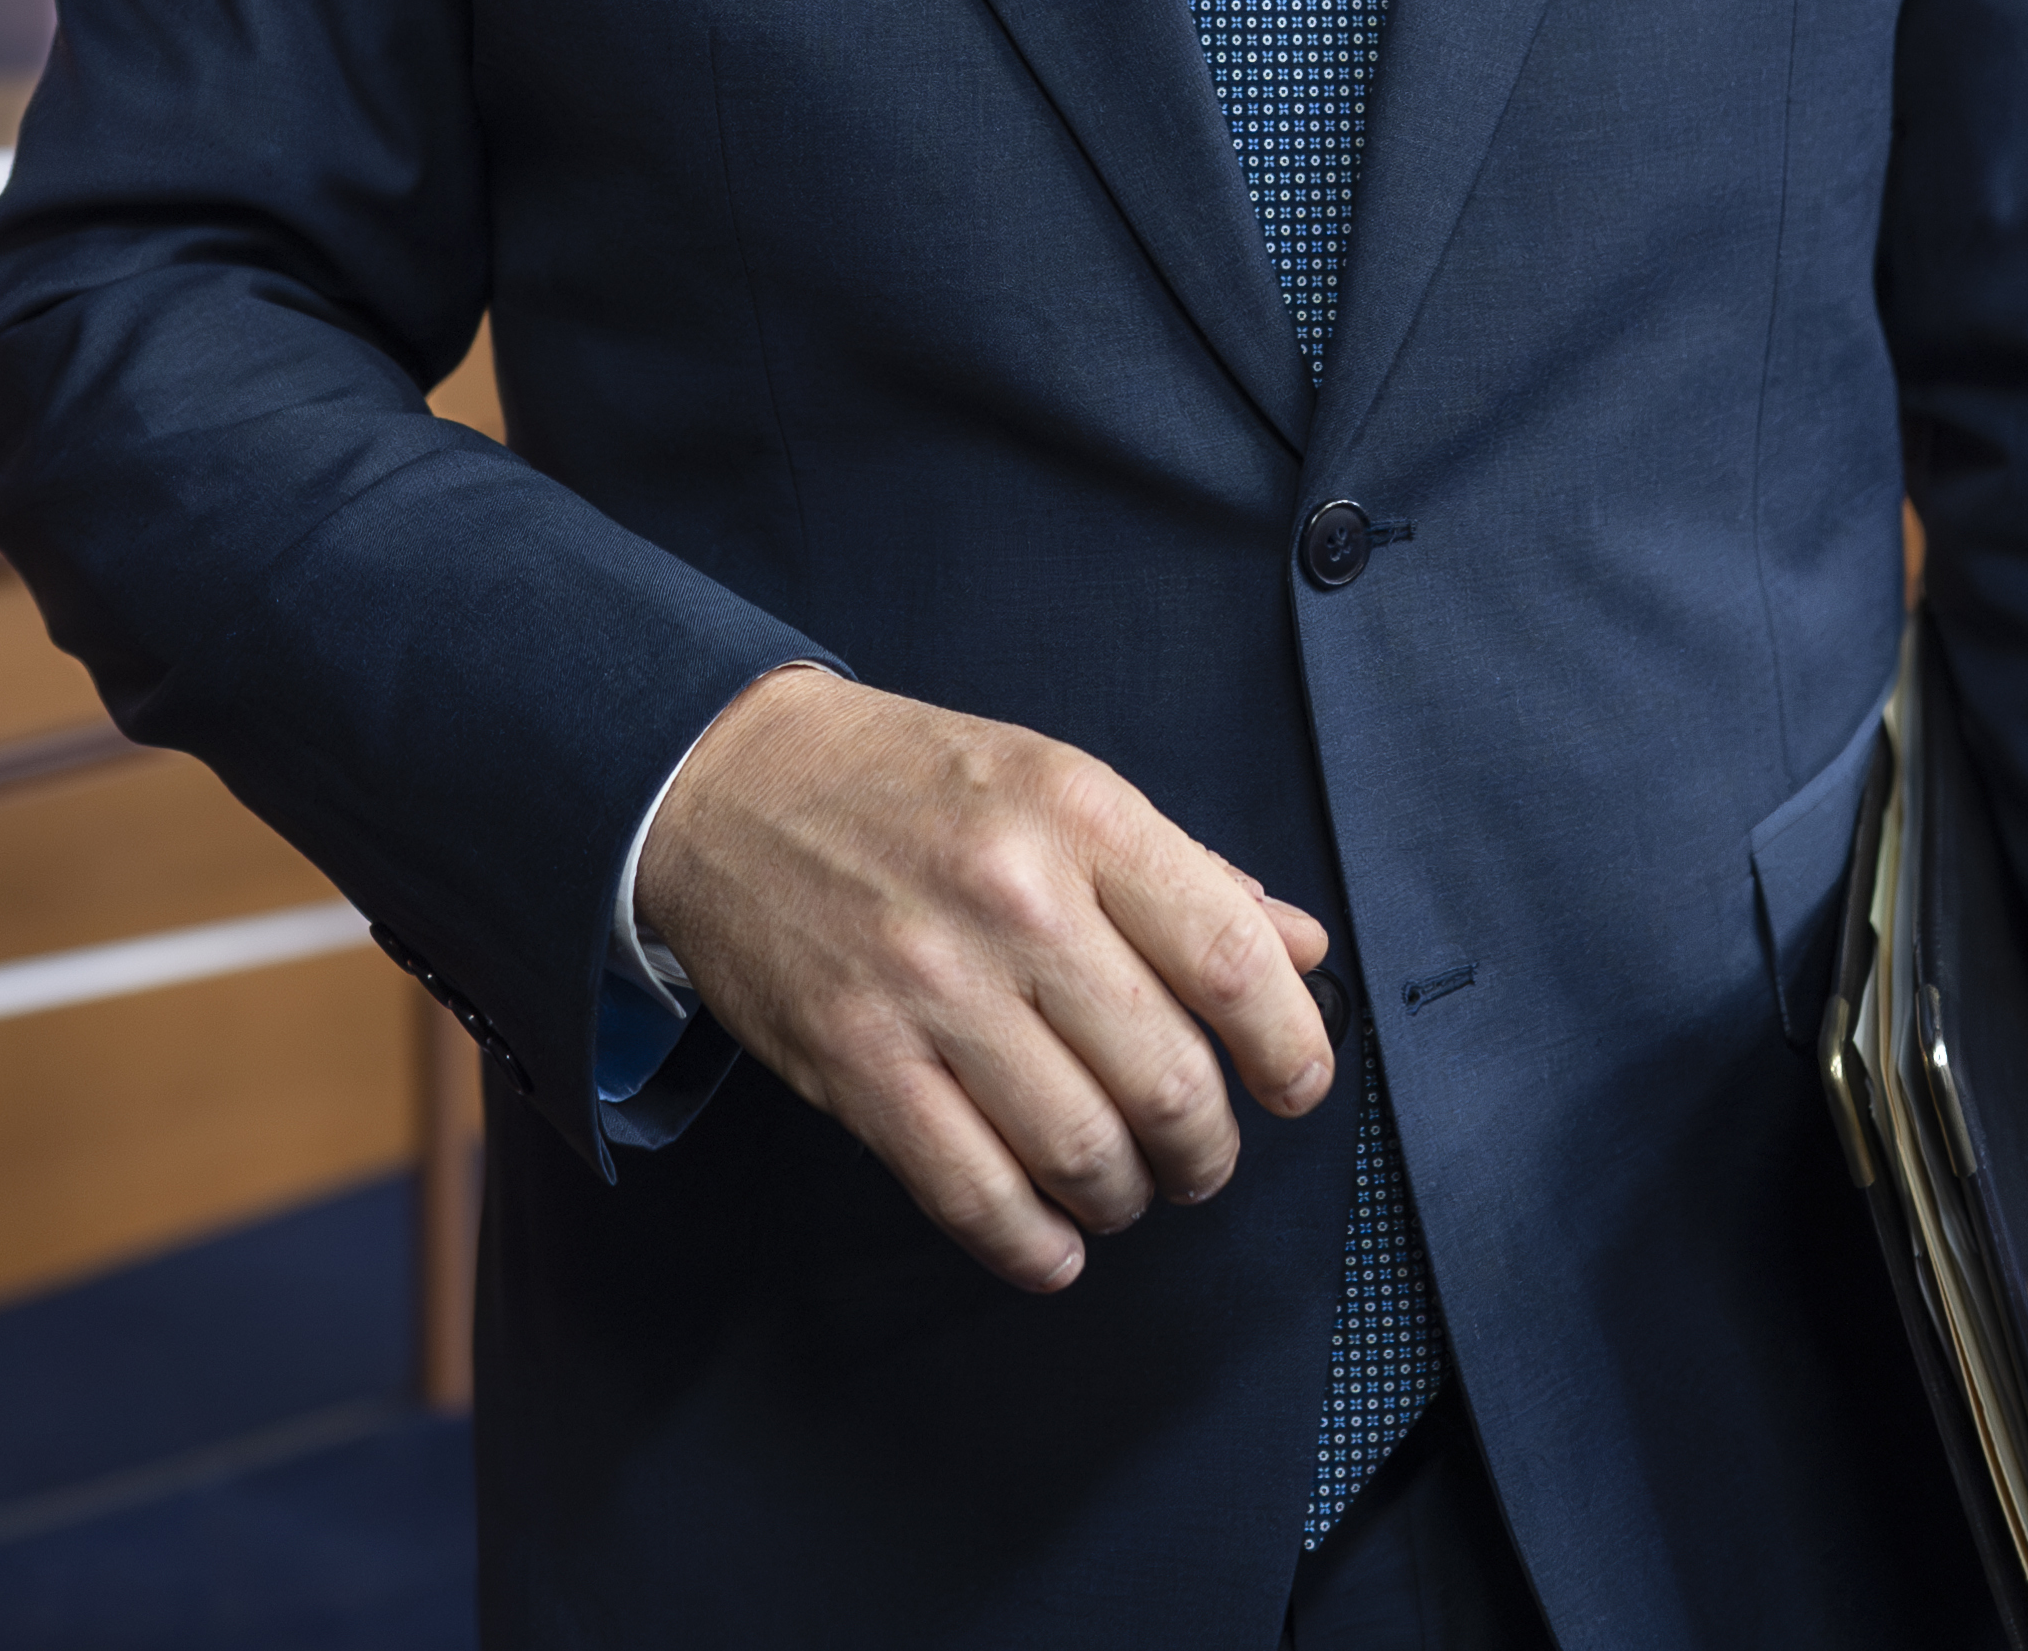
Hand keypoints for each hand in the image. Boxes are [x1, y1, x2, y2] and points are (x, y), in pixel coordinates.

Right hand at [631, 666, 1339, 1289]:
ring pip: (1081, 1151)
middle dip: (1208, 1149)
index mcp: (1081, 816)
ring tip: (1126, 1188)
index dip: (1290, 1047)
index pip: (1230, 958)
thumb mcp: (1061, 784)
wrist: (728, 782)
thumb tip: (1299, 952)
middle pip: (1167, 1078)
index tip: (1299, 1086)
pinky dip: (1032, 1245)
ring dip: (1126, 1198)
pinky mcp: (855, 1061)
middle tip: (1202, 1156)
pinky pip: (971, 1193)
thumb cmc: (907, 783)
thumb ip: (1185, 872)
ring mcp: (929, 988)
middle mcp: (1014, 901)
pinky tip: (1055, 1243)